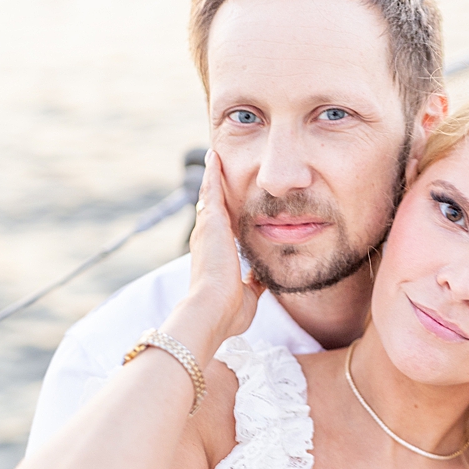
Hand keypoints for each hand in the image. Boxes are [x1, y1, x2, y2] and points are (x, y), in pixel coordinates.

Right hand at [167, 150, 261, 361]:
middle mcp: (208, 240)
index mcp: (216, 256)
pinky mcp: (210, 223)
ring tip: (214, 157)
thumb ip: (254, 282)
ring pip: (209, 196)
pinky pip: (210, 191)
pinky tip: (214, 157)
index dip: (225, 216)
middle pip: (212, 208)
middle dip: (216, 190)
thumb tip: (261, 277)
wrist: (214, 310)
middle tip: (217, 169)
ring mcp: (207, 230)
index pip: (222, 230)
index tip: (230, 204)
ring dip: (213, 177)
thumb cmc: (228, 311)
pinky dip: (212, 173)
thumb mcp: (248, 293)